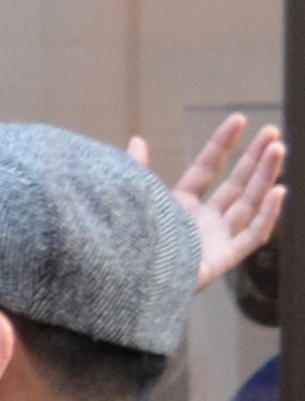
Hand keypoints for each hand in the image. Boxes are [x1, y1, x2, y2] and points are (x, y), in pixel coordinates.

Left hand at [140, 113, 286, 289]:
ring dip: (266, 176)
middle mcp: (204, 221)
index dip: (223, 144)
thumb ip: (137, 171)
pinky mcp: (223, 259)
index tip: (239, 119)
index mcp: (181, 205)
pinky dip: (267, 215)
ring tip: (278, 149)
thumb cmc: (125, 242)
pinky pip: (252, 236)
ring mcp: (216, 239)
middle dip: (255, 158)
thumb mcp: (134, 200)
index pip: (208, 168)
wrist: (120, 281)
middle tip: (272, 131)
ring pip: (249, 203)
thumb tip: (137, 139)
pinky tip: (278, 192)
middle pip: (236, 184)